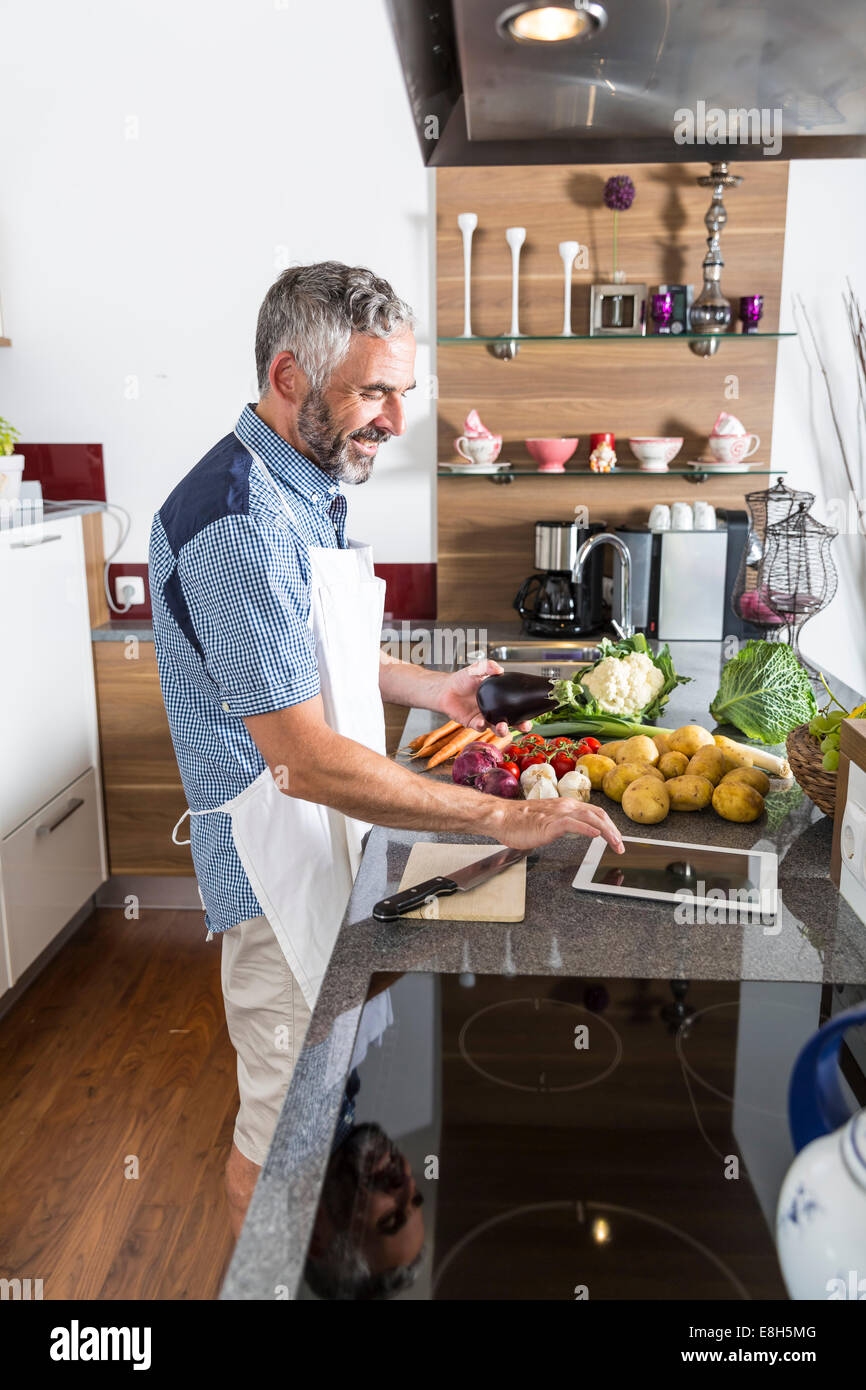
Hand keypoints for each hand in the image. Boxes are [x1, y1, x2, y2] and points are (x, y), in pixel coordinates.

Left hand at [437, 658, 532, 737]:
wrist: (446, 688)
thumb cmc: (463, 679)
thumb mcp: (477, 669)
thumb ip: (488, 667)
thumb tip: (499, 669)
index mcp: (500, 698)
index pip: (517, 706)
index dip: (526, 711)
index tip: (534, 712)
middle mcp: (495, 710)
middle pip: (512, 721)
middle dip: (520, 725)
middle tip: (524, 725)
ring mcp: (485, 717)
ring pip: (498, 728)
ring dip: (502, 730)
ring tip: (503, 727)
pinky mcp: (473, 723)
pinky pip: (480, 727)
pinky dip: (481, 726)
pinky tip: (481, 722)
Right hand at [492, 796, 624, 853]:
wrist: (501, 817)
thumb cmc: (520, 821)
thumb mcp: (548, 821)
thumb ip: (563, 824)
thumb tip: (576, 831)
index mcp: (566, 805)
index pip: (595, 812)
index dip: (609, 825)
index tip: (616, 838)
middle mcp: (566, 806)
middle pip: (598, 814)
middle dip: (614, 830)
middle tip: (621, 846)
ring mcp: (559, 813)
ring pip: (591, 818)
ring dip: (607, 832)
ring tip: (616, 844)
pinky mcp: (550, 823)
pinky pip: (573, 824)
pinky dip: (587, 829)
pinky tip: (596, 836)